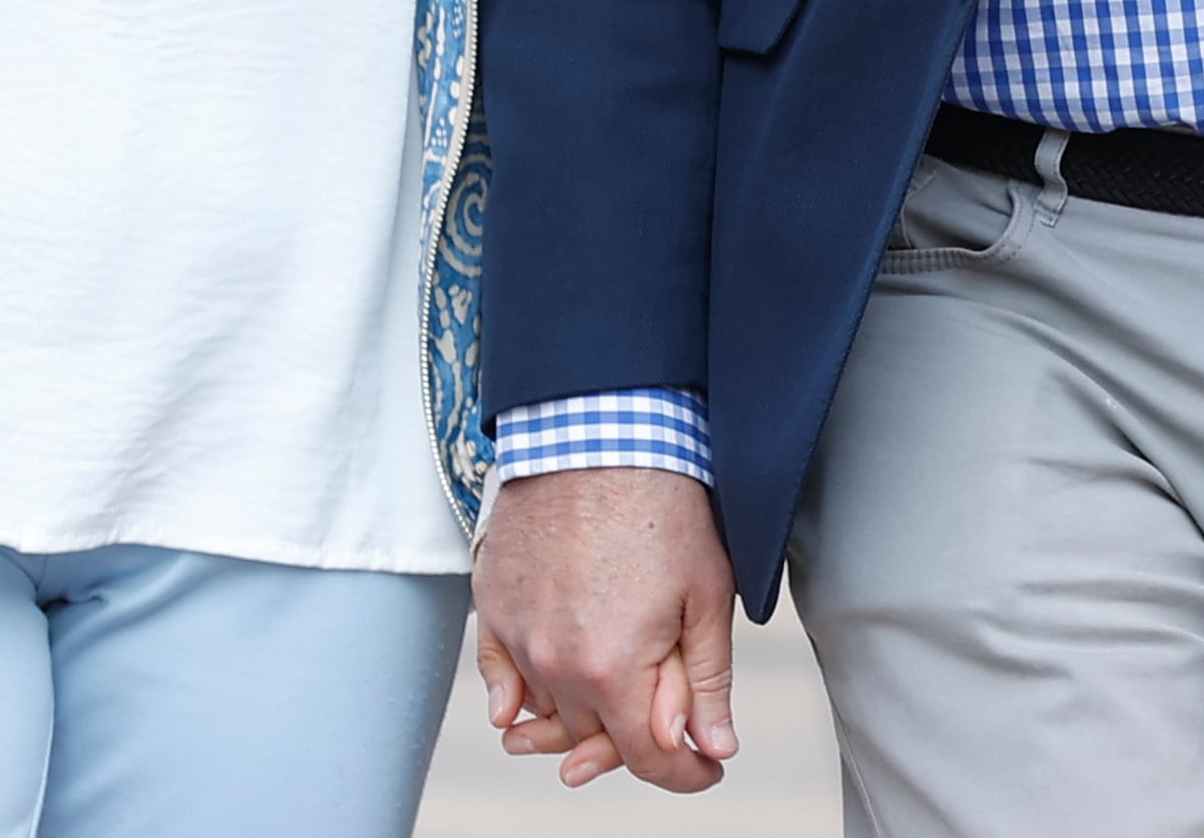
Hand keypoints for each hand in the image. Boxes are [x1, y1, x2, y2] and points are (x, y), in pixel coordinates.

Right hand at [473, 467, 740, 792]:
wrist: (597, 431)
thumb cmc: (661, 505)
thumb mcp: (705, 594)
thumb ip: (705, 681)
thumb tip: (713, 746)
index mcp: (613, 669)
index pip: (648, 757)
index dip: (685, 773)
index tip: (707, 767)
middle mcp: (554, 664)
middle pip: (593, 739)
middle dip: (636, 743)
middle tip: (672, 732)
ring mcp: (516, 635)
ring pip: (547, 711)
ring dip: (580, 720)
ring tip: (606, 720)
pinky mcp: (490, 603)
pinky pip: (498, 675)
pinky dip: (514, 696)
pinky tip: (522, 711)